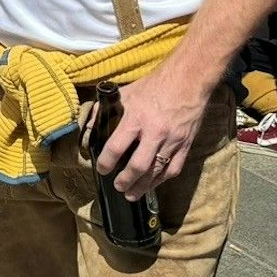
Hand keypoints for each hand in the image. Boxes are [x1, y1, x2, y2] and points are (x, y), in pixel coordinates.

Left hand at [95, 67, 212, 198]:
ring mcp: (172, 141)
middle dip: (125, 180)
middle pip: (138, 166)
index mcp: (136, 119)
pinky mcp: (186, 145)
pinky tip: (153, 185)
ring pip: (156, 171)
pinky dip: (162, 180)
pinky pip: (174, 168)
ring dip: (143, 186)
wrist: (187, 81)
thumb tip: (89, 126)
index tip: (102, 169)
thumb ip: (105, 110)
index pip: (116, 147)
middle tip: (117, 186)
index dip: (106, 162)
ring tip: (132, 194)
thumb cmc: (152, 86)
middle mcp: (154, 133)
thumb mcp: (124, 94)